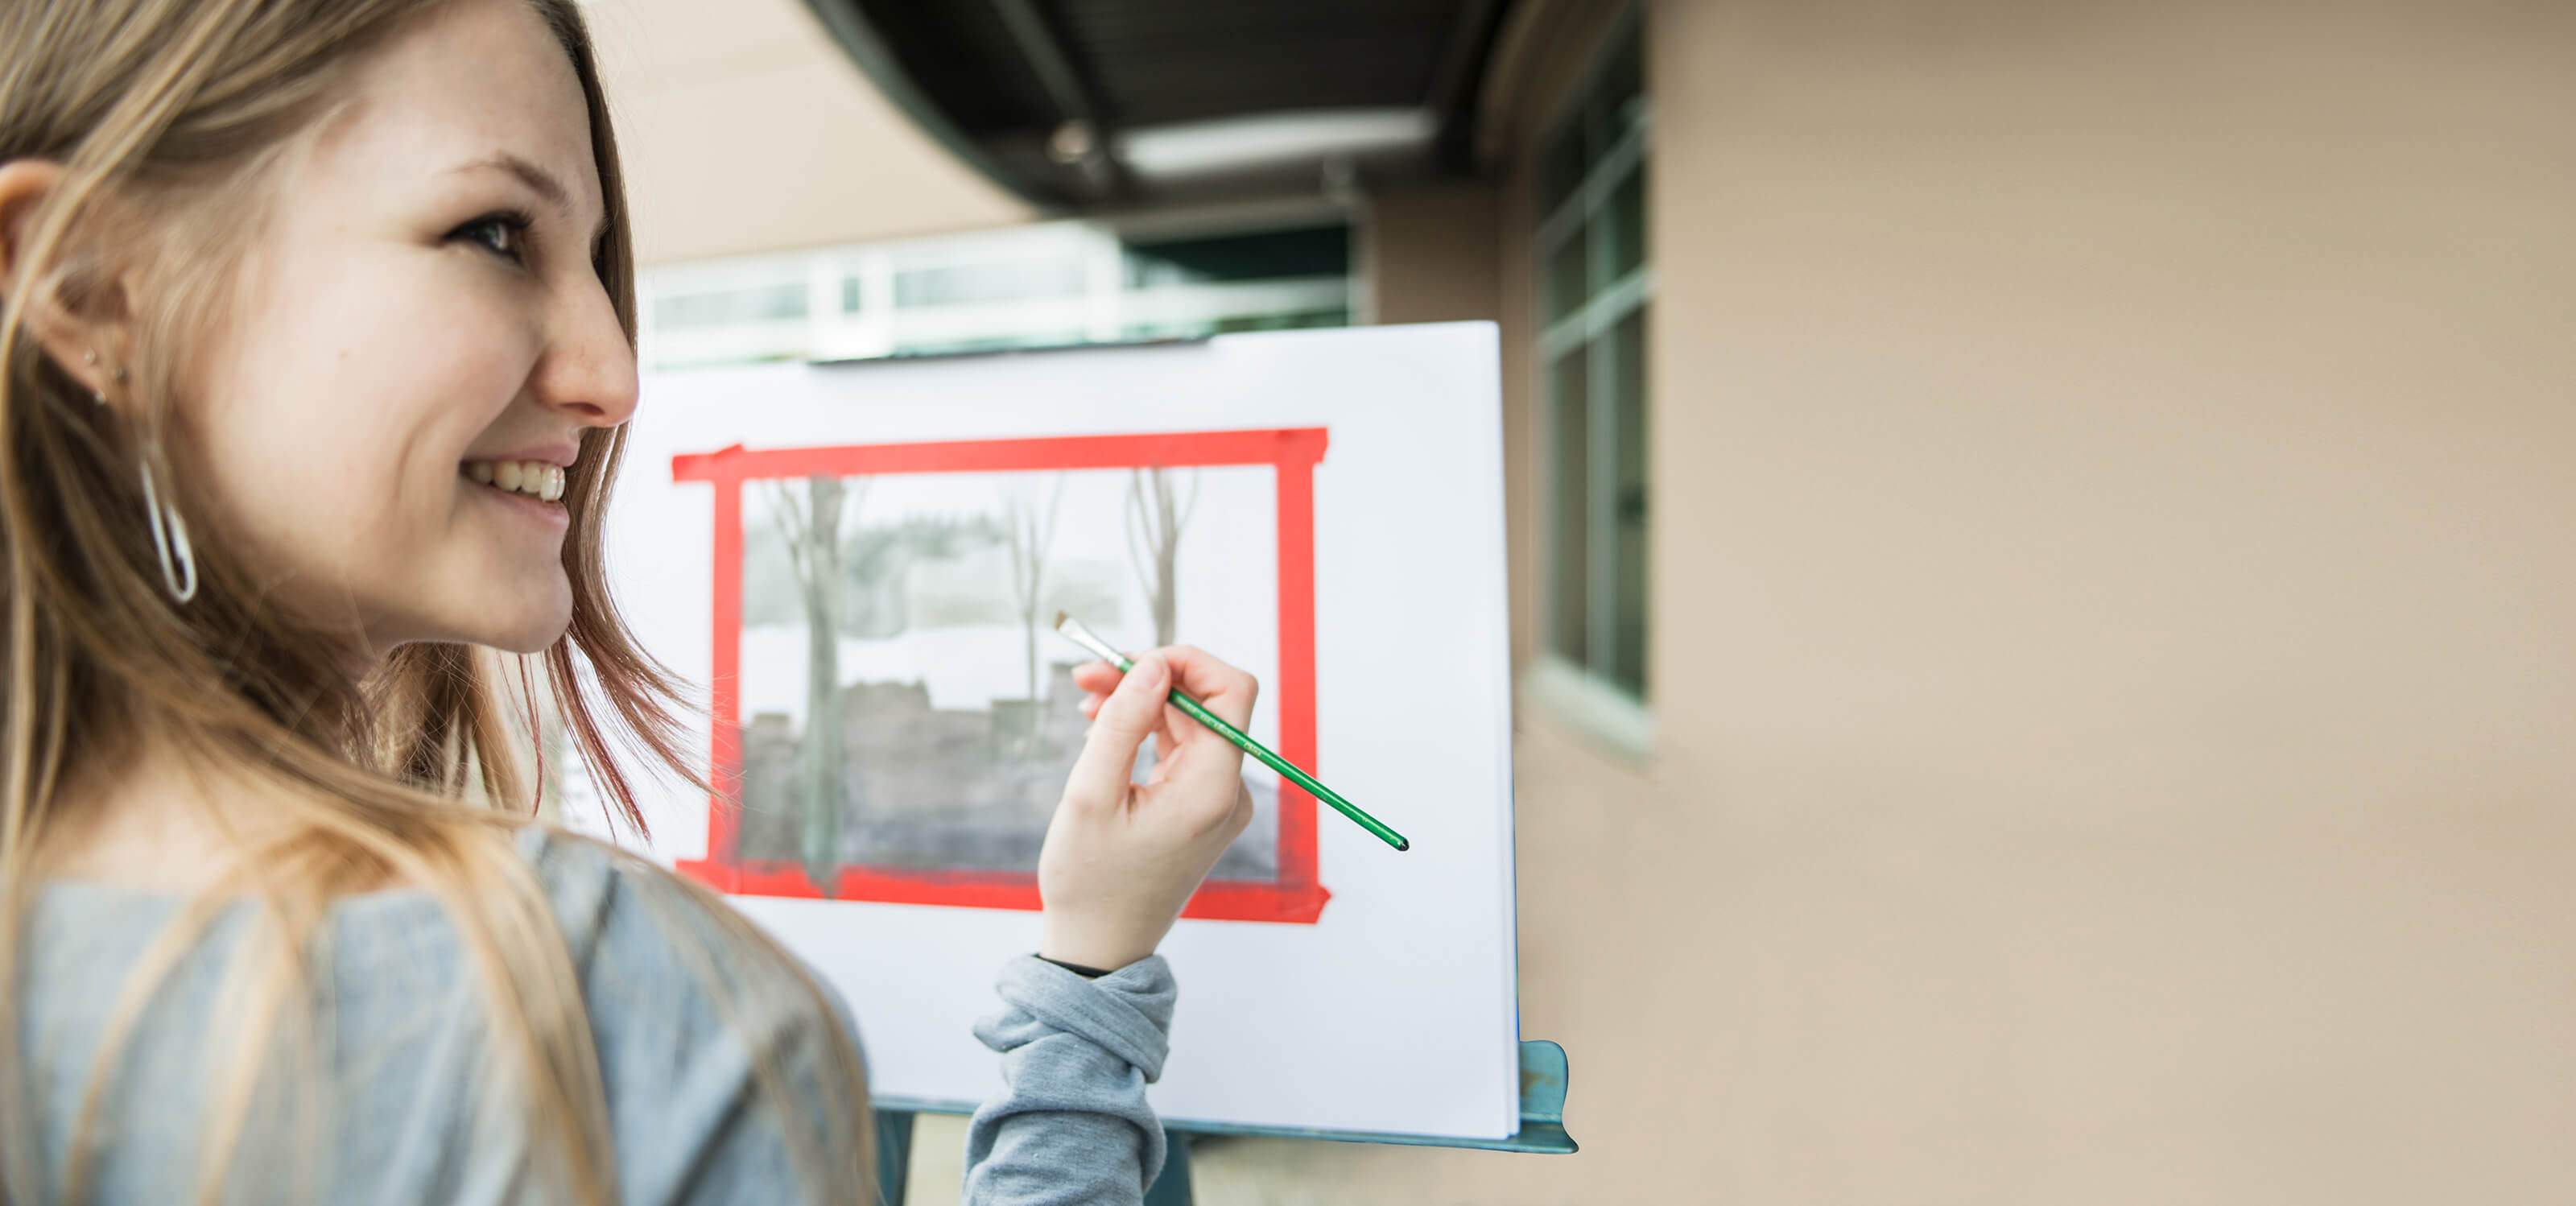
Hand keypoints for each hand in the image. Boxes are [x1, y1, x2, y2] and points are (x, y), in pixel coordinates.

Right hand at [1036, 646, 1257, 970]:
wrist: (1099, 947)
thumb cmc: (1090, 882)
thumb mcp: (1091, 795)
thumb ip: (1124, 723)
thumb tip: (1154, 666)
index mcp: (1212, 789)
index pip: (1230, 691)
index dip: (1184, 662)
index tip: (1128, 663)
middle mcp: (1228, 792)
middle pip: (1208, 702)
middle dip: (1151, 677)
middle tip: (1088, 674)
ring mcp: (1218, 801)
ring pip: (1191, 722)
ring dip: (1144, 702)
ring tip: (1087, 699)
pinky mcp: (1200, 808)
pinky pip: (1183, 749)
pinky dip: (1147, 731)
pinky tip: (1105, 729)